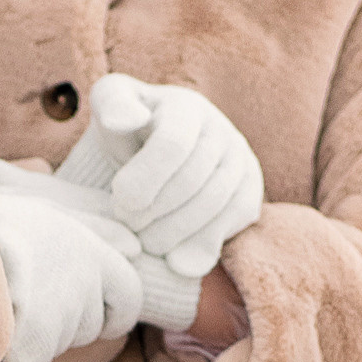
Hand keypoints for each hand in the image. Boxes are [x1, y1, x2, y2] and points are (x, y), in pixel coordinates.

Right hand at [0, 151, 199, 336]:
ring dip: (33, 333)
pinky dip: (8, 351)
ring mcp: (59, 319)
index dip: (114, 313)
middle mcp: (83, 287)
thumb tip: (136, 245)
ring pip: (55, 345)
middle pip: (88, 328)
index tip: (96, 315)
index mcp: (92, 254)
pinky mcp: (32, 348)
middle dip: (62, 323)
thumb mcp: (48, 210)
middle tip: (23, 295)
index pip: (130, 297)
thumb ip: (97, 229)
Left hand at [63, 75, 262, 277]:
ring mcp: (240, 161)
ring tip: (145, 240)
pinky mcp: (249, 191)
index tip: (120, 200)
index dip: (145, 179)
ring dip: (174, 232)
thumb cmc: (128, 129)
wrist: (156, 148)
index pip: (173, 144)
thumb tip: (126, 121)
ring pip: (213, 205)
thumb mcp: (111, 104)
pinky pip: (232, 222)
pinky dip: (202, 245)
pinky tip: (175, 258)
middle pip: (192, 180)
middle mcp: (221, 130)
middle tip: (128, 224)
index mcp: (187, 107)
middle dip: (155, 210)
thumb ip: (113, 105)